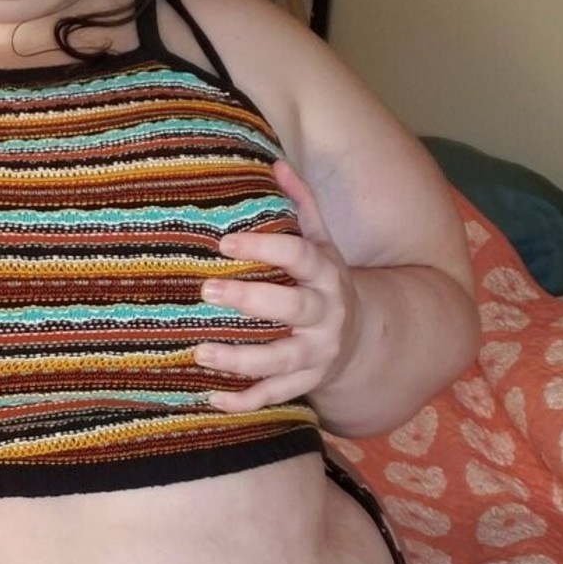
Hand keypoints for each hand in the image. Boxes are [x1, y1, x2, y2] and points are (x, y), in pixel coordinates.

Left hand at [192, 161, 355, 411]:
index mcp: (327, 274)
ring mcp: (319, 354)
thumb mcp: (321, 242)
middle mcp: (327, 315)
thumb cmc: (325, 281)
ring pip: (281, 361)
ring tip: (199, 352)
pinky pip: (276, 396)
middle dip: (250, 302)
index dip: (265, 249)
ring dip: (239, 359)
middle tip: (206, 291)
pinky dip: (245, 402)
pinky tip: (211, 398)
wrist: (363, 336)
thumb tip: (275, 162)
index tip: (224, 244)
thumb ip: (301, 205)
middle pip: (292, 309)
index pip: (300, 256)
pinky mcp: (308, 383)